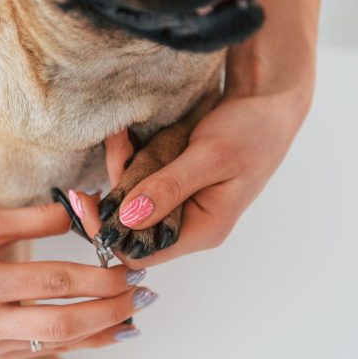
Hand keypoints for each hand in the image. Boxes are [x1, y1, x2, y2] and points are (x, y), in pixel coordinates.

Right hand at [0, 204, 156, 358]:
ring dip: (103, 330)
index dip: (99, 277)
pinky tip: (105, 330)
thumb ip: (35, 218)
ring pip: (58, 343)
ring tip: (134, 314)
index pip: (54, 281)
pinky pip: (44, 350)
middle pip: (63, 322)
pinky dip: (80, 341)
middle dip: (111, 309)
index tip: (130, 267)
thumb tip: (85, 209)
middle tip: (143, 293)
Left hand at [74, 89, 310, 269]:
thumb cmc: (252, 131)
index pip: (140, 253)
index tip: (88, 200)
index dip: (109, 233)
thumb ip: (169, 187)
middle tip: (110, 151)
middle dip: (111, 194)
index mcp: (202, 230)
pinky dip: (128, 162)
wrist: (270, 105)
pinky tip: (124, 138)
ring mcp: (180, 206)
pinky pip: (140, 183)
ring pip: (131, 203)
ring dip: (119, 172)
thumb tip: (127, 218)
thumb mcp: (210, 157)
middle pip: (130, 227)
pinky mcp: (174, 186)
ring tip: (118, 138)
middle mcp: (187, 226)